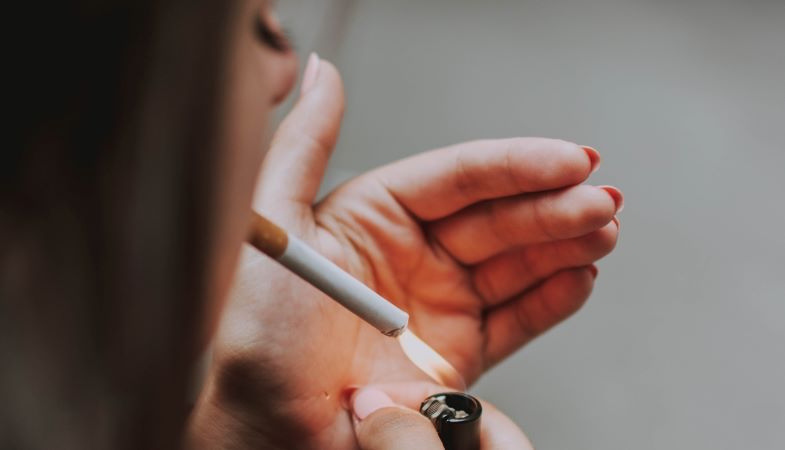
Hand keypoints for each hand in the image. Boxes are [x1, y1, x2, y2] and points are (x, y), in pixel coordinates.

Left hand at [188, 56, 620, 448]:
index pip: (458, 177)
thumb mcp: (272, 228)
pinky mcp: (459, 356)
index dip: (515, 164)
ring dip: (565, 243)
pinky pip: (518, 319)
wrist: (271, 435)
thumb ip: (301, 146)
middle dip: (552, 206)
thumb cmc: (258, 339)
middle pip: (497, 218)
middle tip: (599, 200)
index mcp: (374, 217)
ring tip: (603, 229)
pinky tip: (581, 276)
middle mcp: (413, 255)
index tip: (568, 158)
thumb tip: (325, 73)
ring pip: (516, 262)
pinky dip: (554, 298)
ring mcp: (440, 305)